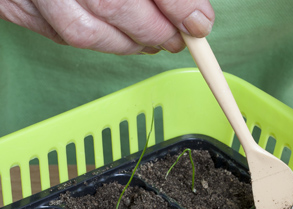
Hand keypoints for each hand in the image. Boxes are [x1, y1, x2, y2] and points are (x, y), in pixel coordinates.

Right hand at [0, 0, 213, 53]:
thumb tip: (193, 13)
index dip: (177, 5)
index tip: (199, 22)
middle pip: (113, 6)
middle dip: (155, 30)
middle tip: (179, 38)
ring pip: (84, 32)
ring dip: (127, 44)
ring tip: (152, 42)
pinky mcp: (14, 5)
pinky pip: (57, 34)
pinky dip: (95, 40)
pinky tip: (117, 36)